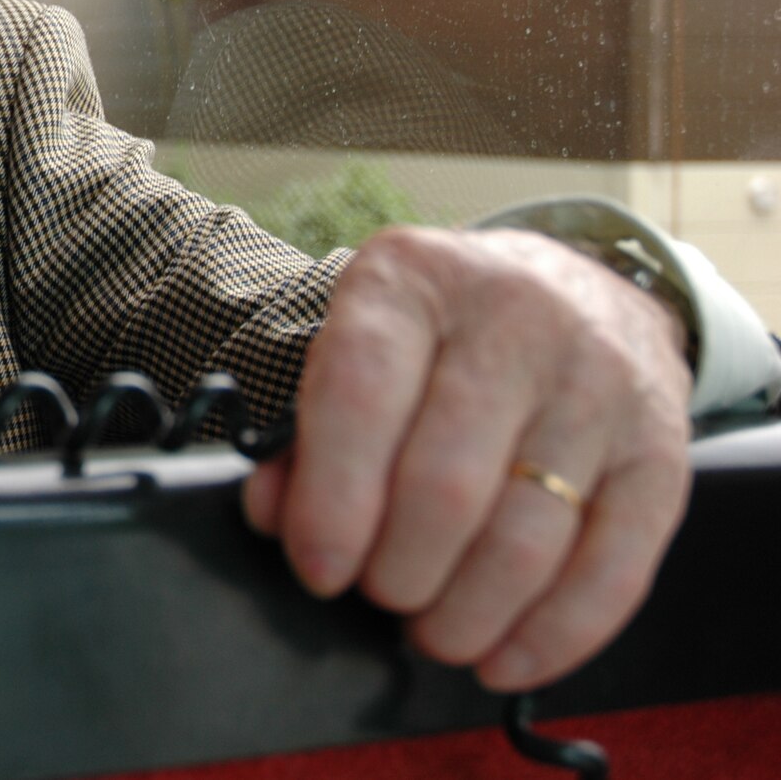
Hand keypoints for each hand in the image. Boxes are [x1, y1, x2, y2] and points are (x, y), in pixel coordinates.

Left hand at [241, 226, 692, 690]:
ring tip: (430, 629)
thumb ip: (301, 428)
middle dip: (398, 569)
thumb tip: (276, 516)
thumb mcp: (358, 341)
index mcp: (409, 278)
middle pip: (445, 484)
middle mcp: (514, 317)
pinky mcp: (660, 448)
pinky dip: (552, 634)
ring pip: (526, 538)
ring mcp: (599, 383)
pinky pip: (614, 568)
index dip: (332, 500)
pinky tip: (504, 658)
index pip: (359, 397)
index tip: (318, 566)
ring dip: (466, 613)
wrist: (576, 287)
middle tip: (376, 594)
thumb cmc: (438, 332)